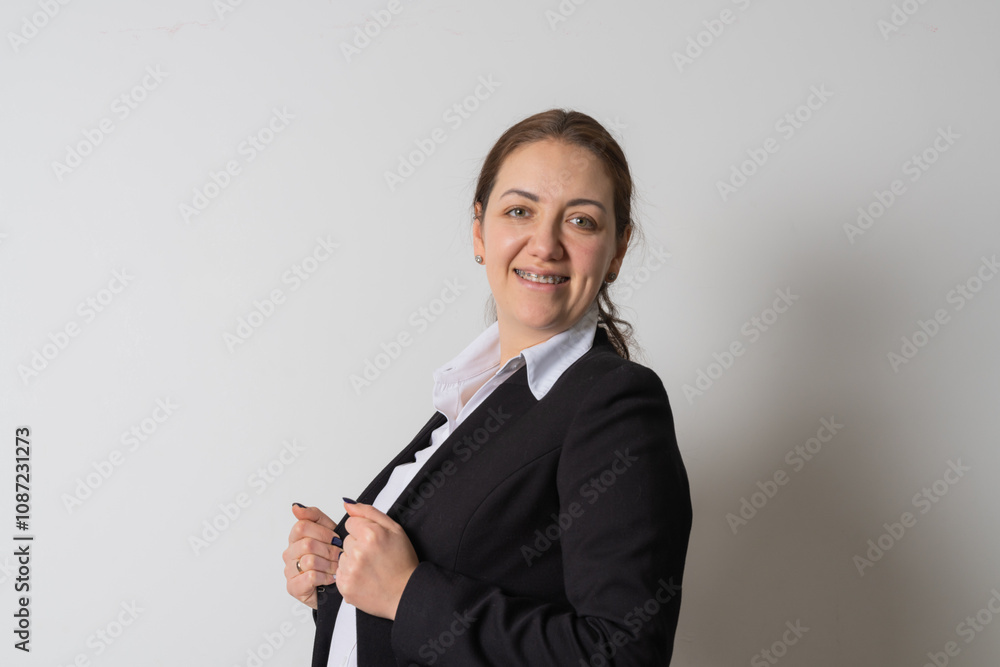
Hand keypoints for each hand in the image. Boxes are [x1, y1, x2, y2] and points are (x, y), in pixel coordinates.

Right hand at [283, 504, 341, 609]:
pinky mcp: (293, 587)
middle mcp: (290, 552)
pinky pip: (310, 576)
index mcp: (296, 537)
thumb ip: (314, 516)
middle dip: (329, 549)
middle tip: (340, 555)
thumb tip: (295, 507)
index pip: (302, 526)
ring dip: (329, 564)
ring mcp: (289, 570)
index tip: (335, 538)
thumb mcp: (328, 530)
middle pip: (307, 544)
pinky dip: (325, 577)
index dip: (324, 532)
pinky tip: (330, 578)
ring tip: (336, 567)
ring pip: (309, 560)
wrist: (336, 583)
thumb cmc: (331, 556)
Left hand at [337, 501, 418, 620]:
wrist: (405, 593)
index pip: (351, 523)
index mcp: (371, 534)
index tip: (374, 541)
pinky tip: (365, 578)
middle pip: (346, 540)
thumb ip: (369, 513)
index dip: (364, 531)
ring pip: (342, 557)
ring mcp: (351, 570)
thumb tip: (348, 504)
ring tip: (370, 569)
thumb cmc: (402, 562)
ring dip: (353, 561)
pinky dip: (350, 575)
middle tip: (375, 557)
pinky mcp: (345, 586)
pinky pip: (339, 573)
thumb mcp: (395, 529)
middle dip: (358, 546)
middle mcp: (358, 552)